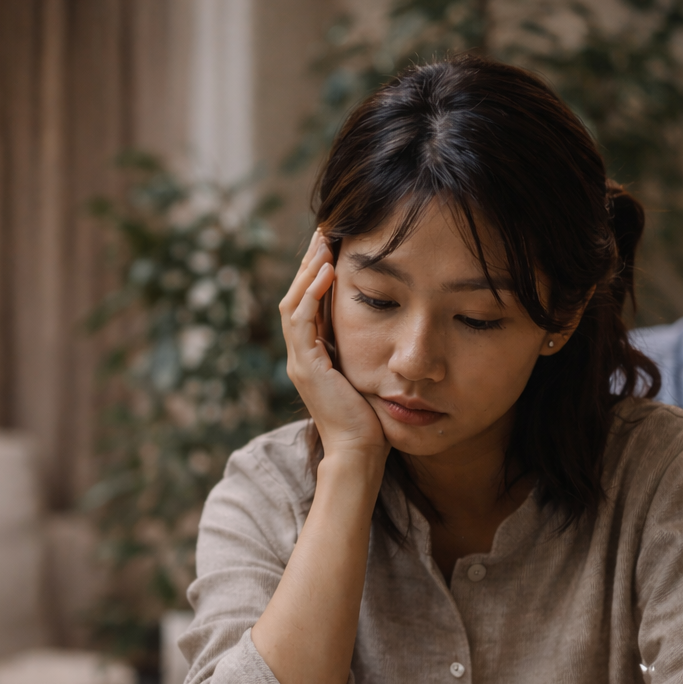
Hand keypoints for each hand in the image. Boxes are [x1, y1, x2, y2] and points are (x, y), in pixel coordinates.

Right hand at [280, 230, 387, 461]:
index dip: (317, 273)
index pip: (308, 304)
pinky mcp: (306, 367)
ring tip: (323, 243)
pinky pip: (302, 321)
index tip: (333, 244)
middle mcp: (300, 356)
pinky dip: (312, 294)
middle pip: (295, 297)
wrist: (360, 452)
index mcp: (313, 356)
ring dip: (308, 271)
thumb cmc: (371, 421)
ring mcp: (299, 361)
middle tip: (323, 231)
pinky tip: (327, 272)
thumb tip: (390, 325)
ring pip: (293, 304)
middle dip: (309, 263)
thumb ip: (367, 351)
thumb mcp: (369, 375)